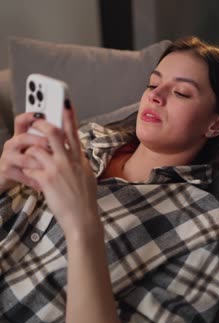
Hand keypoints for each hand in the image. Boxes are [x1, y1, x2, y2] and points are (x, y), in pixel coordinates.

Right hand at [0, 113, 48, 193]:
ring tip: (50, 167)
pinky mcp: (7, 170)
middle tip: (50, 145)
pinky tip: (44, 183)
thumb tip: (67, 132)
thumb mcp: (36, 150)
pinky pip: (23, 174)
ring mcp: (9, 156)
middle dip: (38, 141)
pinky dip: (35, 179)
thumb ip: (48, 140)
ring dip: (39, 163)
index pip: (23, 121)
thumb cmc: (26, 164)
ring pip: (25, 158)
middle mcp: (14, 144)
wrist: (7, 179)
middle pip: (23, 137)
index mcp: (23, 136)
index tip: (43, 114)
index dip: (31, 116)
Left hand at [23, 106, 98, 235]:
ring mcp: (57, 169)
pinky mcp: (46, 180)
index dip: (69, 116)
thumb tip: (75, 152)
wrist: (82, 219)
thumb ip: (78, 162)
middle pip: (53, 133)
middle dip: (40, 124)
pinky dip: (27, 169)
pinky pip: (30, 167)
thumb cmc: (85, 200)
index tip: (65, 103)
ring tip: (28, 156)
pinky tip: (29, 174)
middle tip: (34, 121)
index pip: (73, 132)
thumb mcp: (87, 176)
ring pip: (37, 149)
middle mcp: (69, 161)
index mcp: (79, 159)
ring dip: (29, 150)